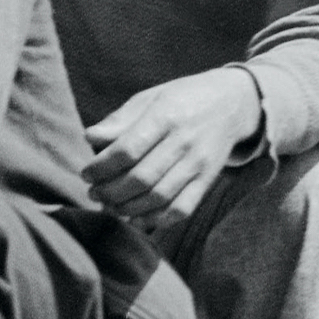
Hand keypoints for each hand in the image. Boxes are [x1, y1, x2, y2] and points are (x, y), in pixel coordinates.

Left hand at [83, 68, 259, 222]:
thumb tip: (90, 138)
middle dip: (111, 190)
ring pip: (161, 196)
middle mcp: (184, 142)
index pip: (128, 149)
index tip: (86, 173)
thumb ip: (120, 120)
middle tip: (92, 192)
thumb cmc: (180, 99)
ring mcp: (199, 163)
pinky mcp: (209, 180)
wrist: (232, 104)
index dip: (102, 166)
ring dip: (129, 207)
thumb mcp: (149, 98)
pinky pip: (184, 207)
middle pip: (142, 177)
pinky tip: (136, 220)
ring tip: (108, 205)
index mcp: (165, 116)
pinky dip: (158, 219)